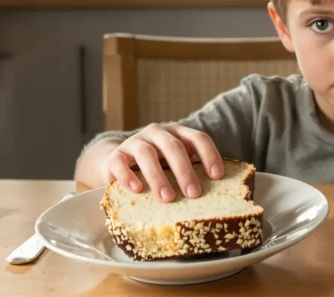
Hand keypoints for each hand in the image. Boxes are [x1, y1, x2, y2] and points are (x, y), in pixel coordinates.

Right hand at [101, 123, 223, 202]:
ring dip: (158, 176)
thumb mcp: (176, 165)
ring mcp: (134, 142)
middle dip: (185, 171)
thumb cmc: (158, 167)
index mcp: (178, 134)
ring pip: (146, 154)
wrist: (118, 162)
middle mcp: (157, 133)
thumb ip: (192, 173)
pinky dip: (128, 176)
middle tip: (194, 194)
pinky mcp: (114, 156)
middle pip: (173, 146)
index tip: (217, 176)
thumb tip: (219, 199)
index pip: (198, 138)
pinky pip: (119, 163)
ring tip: (168, 198)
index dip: (209, 155)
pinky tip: (137, 190)